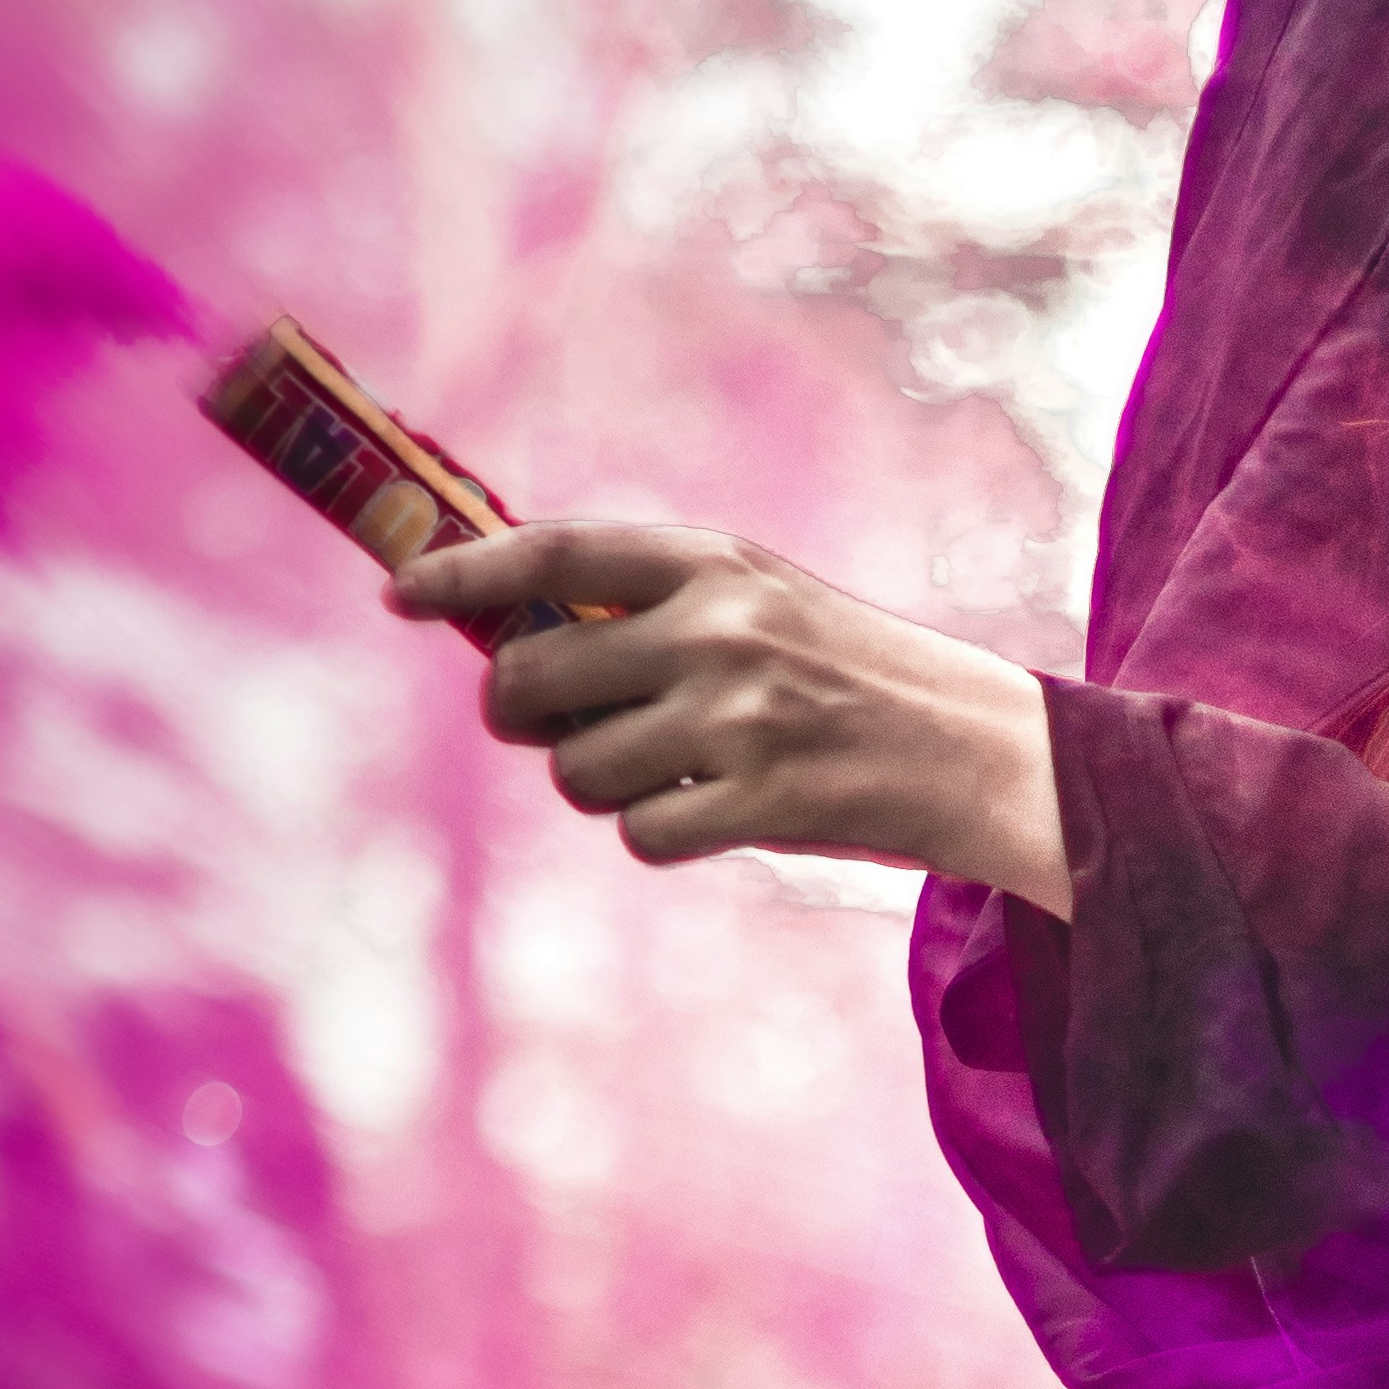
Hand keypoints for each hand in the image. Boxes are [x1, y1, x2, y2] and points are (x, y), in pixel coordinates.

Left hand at [386, 520, 1071, 909]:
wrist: (986, 752)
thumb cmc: (858, 679)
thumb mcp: (766, 604)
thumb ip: (656, 608)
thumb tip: (514, 637)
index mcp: (715, 562)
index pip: (556, 553)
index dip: (466, 573)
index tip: (402, 592)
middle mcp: (717, 630)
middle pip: (534, 676)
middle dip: (522, 715)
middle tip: (551, 728)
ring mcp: (736, 717)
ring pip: (577, 770)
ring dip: (602, 786)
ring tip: (674, 772)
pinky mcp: (758, 800)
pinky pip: (641, 832)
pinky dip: (660, 835)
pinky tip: (717, 813)